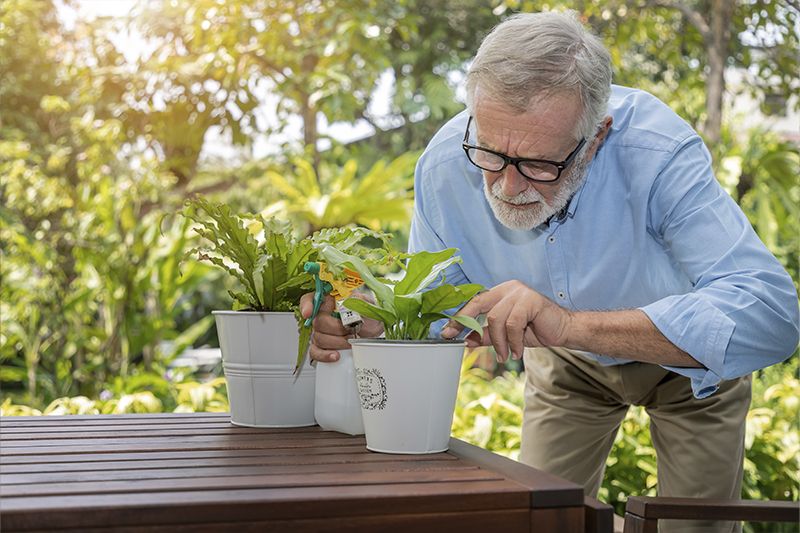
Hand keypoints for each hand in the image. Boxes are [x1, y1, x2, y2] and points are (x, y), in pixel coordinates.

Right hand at [299, 292, 383, 361]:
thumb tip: (350, 301)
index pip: (310, 299)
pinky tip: (336, 355)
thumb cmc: (368, 315)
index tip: (309, 313)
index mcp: (330, 300)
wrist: (374, 330)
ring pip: (318, 338)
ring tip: (351, 340)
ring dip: (336, 342)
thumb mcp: (367, 303)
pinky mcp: (323, 346)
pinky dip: (325, 355)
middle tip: (351, 329)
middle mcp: (322, 315)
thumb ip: (358, 299)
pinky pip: (315, 352)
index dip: (307, 305)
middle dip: (336, 329)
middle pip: (317, 322)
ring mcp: (321, 332)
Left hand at [440, 280, 571, 361]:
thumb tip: (464, 340)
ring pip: (496, 318)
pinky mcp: (531, 300)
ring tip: (506, 355)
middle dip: (467, 323)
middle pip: (479, 304)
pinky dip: (513, 341)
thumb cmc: (535, 330)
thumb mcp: (505, 335)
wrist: (563, 330)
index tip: (447, 333)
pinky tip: (517, 351)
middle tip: (461, 342)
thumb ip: (486, 335)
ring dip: (499, 342)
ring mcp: (520, 292)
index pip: (474, 302)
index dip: (460, 318)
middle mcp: (508, 288)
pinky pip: (512, 323)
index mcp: (500, 292)